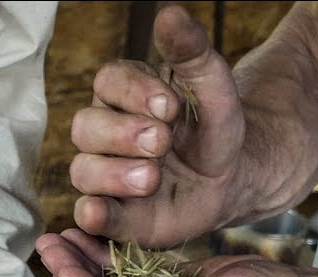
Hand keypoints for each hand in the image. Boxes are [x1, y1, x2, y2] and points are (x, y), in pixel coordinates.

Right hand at [70, 5, 248, 247]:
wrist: (234, 179)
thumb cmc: (215, 129)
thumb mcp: (213, 88)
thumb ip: (192, 52)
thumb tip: (169, 13)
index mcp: (123, 95)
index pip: (107, 82)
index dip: (133, 93)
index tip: (171, 105)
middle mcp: (105, 134)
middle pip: (86, 127)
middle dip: (123, 134)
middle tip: (162, 141)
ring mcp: (105, 176)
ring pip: (83, 171)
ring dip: (114, 174)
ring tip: (153, 177)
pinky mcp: (114, 214)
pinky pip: (88, 214)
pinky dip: (91, 214)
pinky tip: (99, 213)